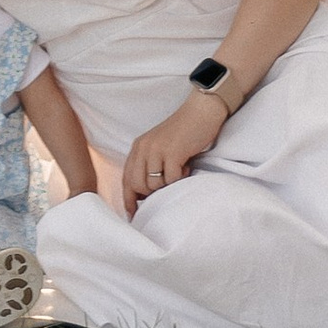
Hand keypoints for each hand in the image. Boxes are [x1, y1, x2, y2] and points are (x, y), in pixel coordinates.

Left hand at [118, 86, 227, 217]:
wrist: (201, 111)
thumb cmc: (184, 132)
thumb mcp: (160, 147)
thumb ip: (150, 165)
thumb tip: (144, 195)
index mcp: (138, 147)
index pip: (126, 178)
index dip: (128, 199)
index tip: (133, 215)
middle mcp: (144, 148)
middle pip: (138, 186)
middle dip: (152, 193)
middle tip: (168, 184)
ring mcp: (156, 150)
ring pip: (154, 185)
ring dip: (168, 184)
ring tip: (179, 169)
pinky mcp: (172, 153)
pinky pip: (171, 180)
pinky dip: (180, 178)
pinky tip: (187, 165)